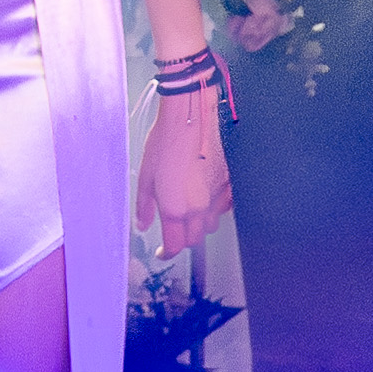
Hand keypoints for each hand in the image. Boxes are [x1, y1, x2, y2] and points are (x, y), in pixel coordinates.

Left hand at [140, 86, 230, 257]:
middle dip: (182, 239)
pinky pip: (223, 207)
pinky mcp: (229, 184)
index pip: (176, 245)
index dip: (167, 253)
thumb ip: (145, 205)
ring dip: (198, 225)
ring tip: (188, 211)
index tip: (162, 253)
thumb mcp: (146, 175)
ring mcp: (217, 196)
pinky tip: (205, 196)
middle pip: (194, 239)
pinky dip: (214, 208)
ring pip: (210, 224)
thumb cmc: (165, 142)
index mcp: (176, 208)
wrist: (192, 118)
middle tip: (172, 230)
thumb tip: (143, 224)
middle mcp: (200, 207)